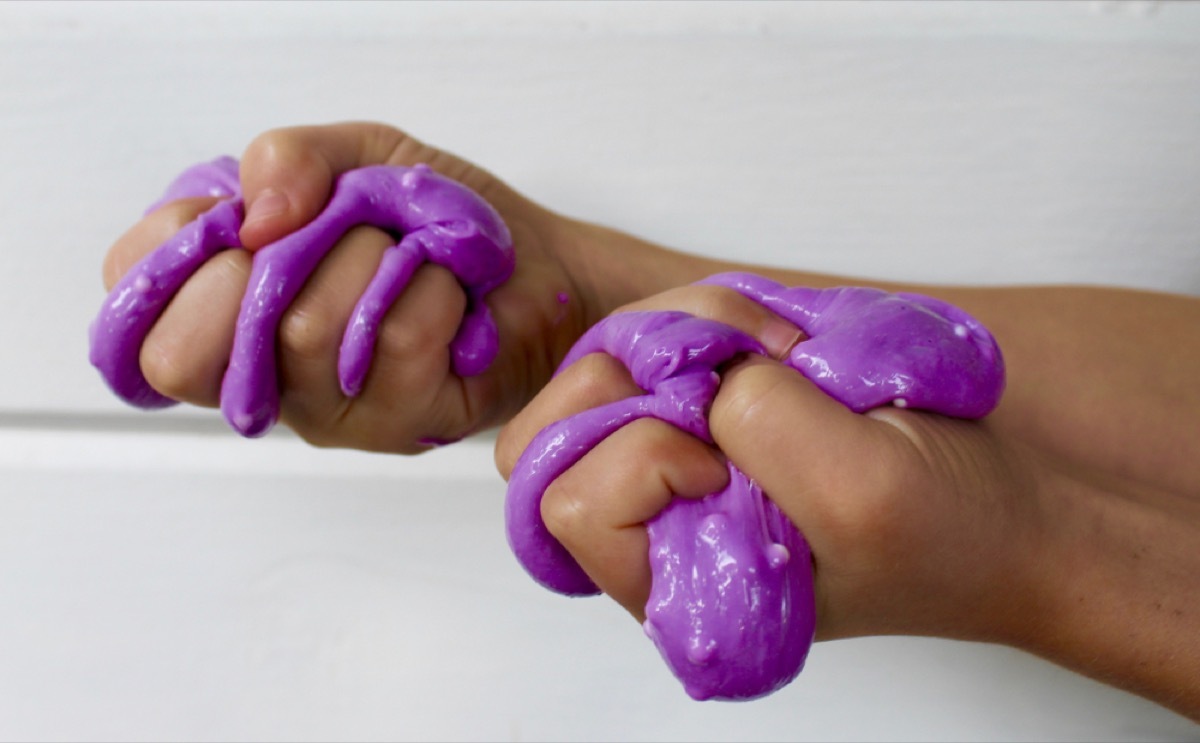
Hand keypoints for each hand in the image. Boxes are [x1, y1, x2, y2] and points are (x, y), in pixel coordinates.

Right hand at [103, 122, 600, 451]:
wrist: (538, 262)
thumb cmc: (437, 218)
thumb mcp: (357, 157)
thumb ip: (289, 158)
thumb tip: (255, 218)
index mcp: (227, 306)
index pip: (132, 313)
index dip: (174, 253)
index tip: (242, 218)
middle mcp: (261, 370)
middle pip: (184, 356)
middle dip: (256, 270)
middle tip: (323, 238)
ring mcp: (326, 409)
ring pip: (302, 333)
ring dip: (369, 261)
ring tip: (405, 258)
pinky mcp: (397, 426)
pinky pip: (395, 344)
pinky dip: (431, 289)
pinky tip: (446, 296)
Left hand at [495, 284, 1041, 640]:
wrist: (1006, 521)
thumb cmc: (945, 532)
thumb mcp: (863, 489)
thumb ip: (763, 426)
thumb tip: (705, 364)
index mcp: (671, 585)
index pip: (573, 503)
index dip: (643, 452)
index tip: (731, 454)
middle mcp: (654, 531)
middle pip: (555, 432)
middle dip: (636, 367)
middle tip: (736, 359)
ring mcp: (676, 469)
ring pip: (604, 370)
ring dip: (681, 331)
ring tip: (777, 343)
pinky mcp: (710, 419)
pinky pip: (660, 348)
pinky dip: (710, 321)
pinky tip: (777, 339)